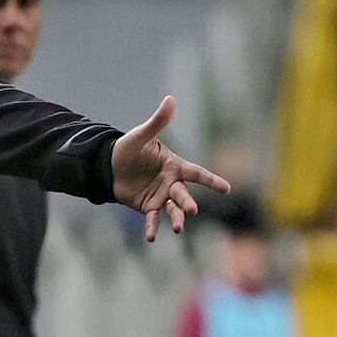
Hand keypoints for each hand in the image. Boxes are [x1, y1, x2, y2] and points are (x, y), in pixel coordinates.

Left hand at [111, 96, 232, 241]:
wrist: (109, 166)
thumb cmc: (128, 149)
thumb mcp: (141, 136)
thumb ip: (158, 122)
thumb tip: (171, 99)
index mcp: (175, 165)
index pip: (196, 173)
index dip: (211, 180)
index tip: (227, 189)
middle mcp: (171, 182)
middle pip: (184, 194)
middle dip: (188, 202)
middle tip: (192, 210)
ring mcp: (161, 196)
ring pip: (172, 209)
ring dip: (177, 218)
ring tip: (178, 228)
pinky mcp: (148, 207)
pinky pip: (153, 219)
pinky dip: (153, 228)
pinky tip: (152, 237)